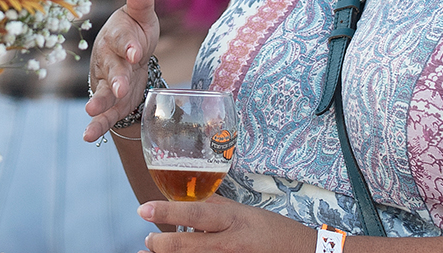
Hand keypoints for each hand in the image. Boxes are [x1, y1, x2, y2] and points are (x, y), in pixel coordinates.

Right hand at [83, 0, 161, 141]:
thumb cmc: (135, 33)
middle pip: (112, 69)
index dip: (128, 45)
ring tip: (92, 110)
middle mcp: (110, 60)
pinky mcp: (113, 105)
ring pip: (104, 93)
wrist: (127, 59)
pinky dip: (95, 126)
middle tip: (122, 88)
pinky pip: (103, 116)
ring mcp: (109, 83)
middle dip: (116, 78)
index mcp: (118, 37)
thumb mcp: (141, 16)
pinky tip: (87, 136)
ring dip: (99, 102)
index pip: (122, 40)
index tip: (136, 52)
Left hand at [136, 197, 311, 249]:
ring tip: (150, 251)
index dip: (166, 211)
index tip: (142, 209)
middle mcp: (229, 243)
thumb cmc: (270, 230)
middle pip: (185, 246)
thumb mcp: (243, 211)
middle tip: (148, 240)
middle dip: (159, 244)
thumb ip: (215, 205)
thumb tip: (187, 195)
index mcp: (232, 220)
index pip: (194, 212)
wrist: (300, 252)